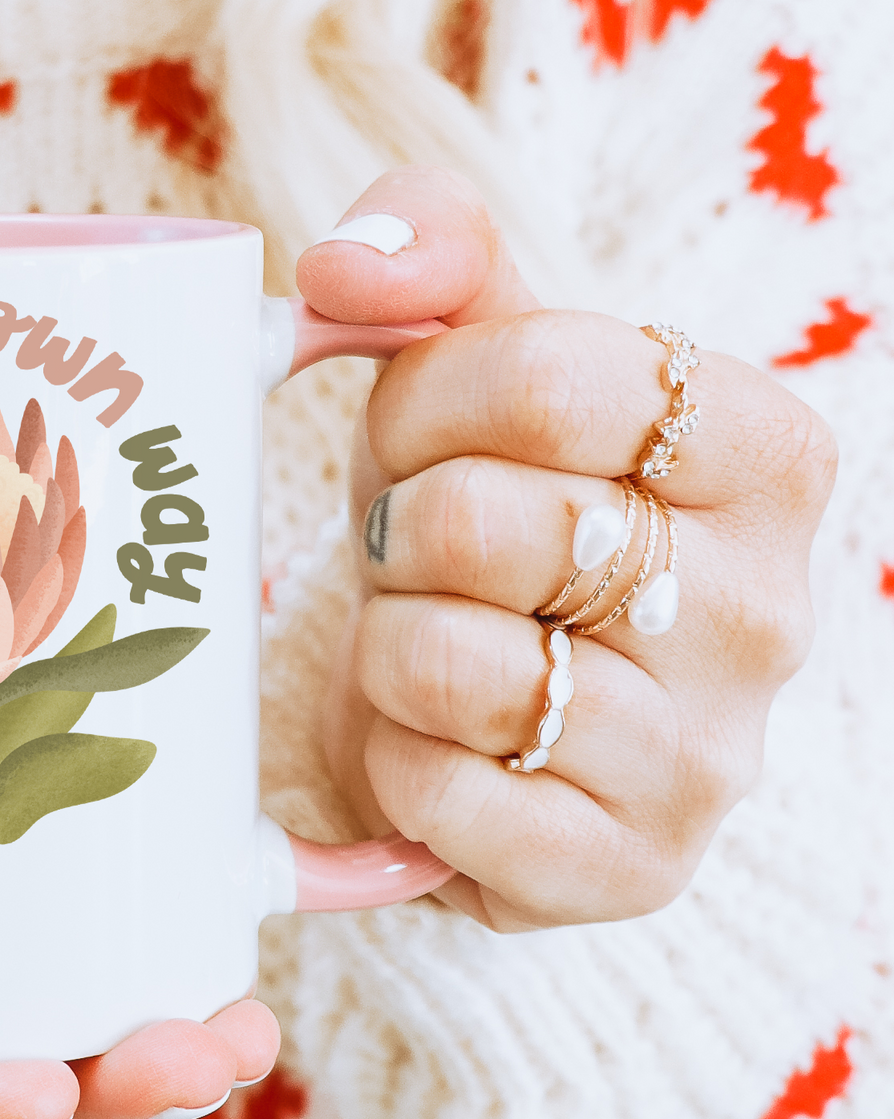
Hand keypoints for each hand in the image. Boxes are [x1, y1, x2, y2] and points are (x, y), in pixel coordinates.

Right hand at [0, 724, 280, 1118]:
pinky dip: (220, 903)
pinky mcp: (2, 884)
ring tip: (245, 1010)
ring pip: (76, 1030)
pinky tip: (339, 882)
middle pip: (20, 1105)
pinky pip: (113, 916)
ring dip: (167, 1035)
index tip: (28, 1089)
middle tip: (199, 1055)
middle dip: (112, 1098)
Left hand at [298, 168, 836, 932]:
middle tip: (423, 551)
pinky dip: (389, 755)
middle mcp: (770, 608)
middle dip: (402, 527)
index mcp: (764, 452)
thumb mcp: (470, 356)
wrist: (491, 696)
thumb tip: (349, 266)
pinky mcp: (625, 870)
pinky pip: (434, 792)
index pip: (545, 378)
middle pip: (485, 521)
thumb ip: (429, 249)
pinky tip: (432, 737)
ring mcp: (708, 757)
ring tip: (430, 638)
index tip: (417, 435)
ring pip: (449, 662)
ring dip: (387, 641)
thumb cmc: (485, 502)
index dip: (423, 400)